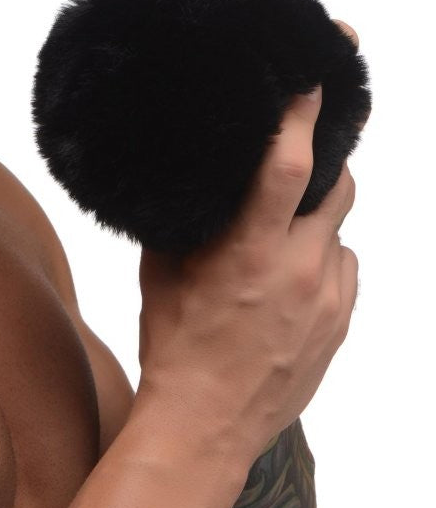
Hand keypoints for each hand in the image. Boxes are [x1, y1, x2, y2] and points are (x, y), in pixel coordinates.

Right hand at [137, 83, 357, 464]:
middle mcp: (297, 270)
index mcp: (247, 252)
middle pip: (338, 187)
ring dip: (315, 223)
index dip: (302, 120)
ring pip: (340, 231)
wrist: (207, 422)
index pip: (288, 169)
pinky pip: (345, 270)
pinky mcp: (342, 323)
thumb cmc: (176, 345)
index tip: (312, 85)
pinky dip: (322, 262)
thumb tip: (193, 183)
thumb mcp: (162, 274)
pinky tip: (290, 280)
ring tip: (278, 242)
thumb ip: (187, 223)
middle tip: (295, 167)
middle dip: (323, 165)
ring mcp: (327, 299)